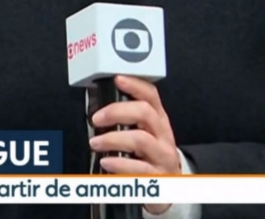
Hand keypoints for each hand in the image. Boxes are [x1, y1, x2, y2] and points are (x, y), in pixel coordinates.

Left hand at [89, 75, 180, 214]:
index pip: (151, 96)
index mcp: (158, 120)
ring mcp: (163, 155)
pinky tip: (106, 162)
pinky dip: (120, 163)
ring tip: (95, 143)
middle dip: (117, 111)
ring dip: (113, 139)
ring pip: (141, 139)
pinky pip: (140, 168)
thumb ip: (126, 119)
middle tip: (96, 118)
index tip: (117, 79)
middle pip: (145, 113)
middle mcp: (163, 135)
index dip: (135, 85)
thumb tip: (97, 107)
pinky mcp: (159, 176)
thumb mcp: (143, 133)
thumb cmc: (149, 155)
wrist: (168, 185)